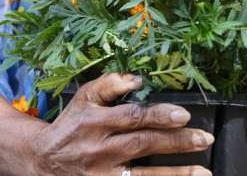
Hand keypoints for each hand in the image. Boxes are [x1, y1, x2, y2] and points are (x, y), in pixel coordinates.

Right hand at [29, 73, 213, 175]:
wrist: (43, 159)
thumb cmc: (72, 122)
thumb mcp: (85, 96)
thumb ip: (110, 84)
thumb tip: (138, 79)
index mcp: (97, 121)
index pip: (133, 117)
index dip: (160, 115)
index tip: (184, 115)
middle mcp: (101, 149)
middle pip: (144, 144)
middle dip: (176, 142)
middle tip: (204, 138)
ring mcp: (103, 174)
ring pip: (143, 175)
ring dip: (176, 174)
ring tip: (203, 171)